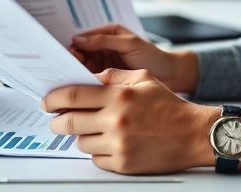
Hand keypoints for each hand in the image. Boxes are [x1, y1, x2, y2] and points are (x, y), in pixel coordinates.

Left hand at [42, 68, 218, 173]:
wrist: (193, 134)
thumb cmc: (170, 107)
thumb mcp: (144, 79)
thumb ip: (115, 76)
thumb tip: (91, 78)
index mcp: (119, 96)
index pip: (73, 95)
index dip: (54, 98)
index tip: (47, 100)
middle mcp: (116, 120)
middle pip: (69, 122)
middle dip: (57, 121)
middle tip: (57, 120)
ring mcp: (118, 144)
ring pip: (80, 143)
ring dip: (81, 137)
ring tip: (94, 131)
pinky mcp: (123, 164)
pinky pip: (96, 159)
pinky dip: (97, 152)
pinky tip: (109, 144)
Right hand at [69, 24, 197, 93]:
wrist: (172, 76)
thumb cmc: (153, 56)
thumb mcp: (130, 44)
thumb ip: (105, 40)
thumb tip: (77, 40)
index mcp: (106, 35)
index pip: (82, 39)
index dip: (71, 47)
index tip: (62, 56)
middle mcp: (101, 49)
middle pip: (78, 55)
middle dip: (69, 62)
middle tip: (60, 72)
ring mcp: (103, 66)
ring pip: (81, 70)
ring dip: (73, 76)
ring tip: (65, 84)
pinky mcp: (106, 82)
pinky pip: (90, 83)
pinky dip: (83, 86)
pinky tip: (75, 93)